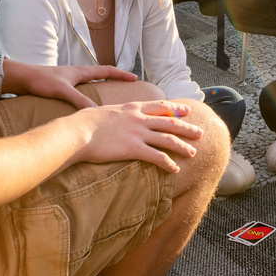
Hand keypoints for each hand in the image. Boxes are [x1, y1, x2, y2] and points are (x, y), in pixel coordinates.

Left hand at [8, 60, 136, 109]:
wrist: (21, 78)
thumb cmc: (40, 80)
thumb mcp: (62, 91)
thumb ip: (79, 100)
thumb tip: (96, 112)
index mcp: (81, 72)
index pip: (107, 71)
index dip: (121, 74)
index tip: (134, 78)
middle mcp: (77, 74)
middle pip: (102, 76)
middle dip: (115, 81)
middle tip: (127, 87)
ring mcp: (70, 81)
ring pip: (92, 84)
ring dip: (103, 89)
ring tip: (112, 99)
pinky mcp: (62, 88)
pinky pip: (82, 92)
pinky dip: (90, 97)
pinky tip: (88, 108)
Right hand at [78, 99, 202, 173]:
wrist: (76, 132)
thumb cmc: (82, 123)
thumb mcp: (101, 112)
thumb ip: (111, 114)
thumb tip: (106, 115)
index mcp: (131, 108)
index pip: (159, 106)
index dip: (175, 109)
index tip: (186, 110)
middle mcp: (138, 118)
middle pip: (169, 122)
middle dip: (187, 128)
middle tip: (200, 133)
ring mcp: (137, 133)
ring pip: (167, 139)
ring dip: (182, 146)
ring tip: (193, 153)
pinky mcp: (133, 148)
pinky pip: (157, 156)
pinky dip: (168, 163)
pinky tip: (175, 169)